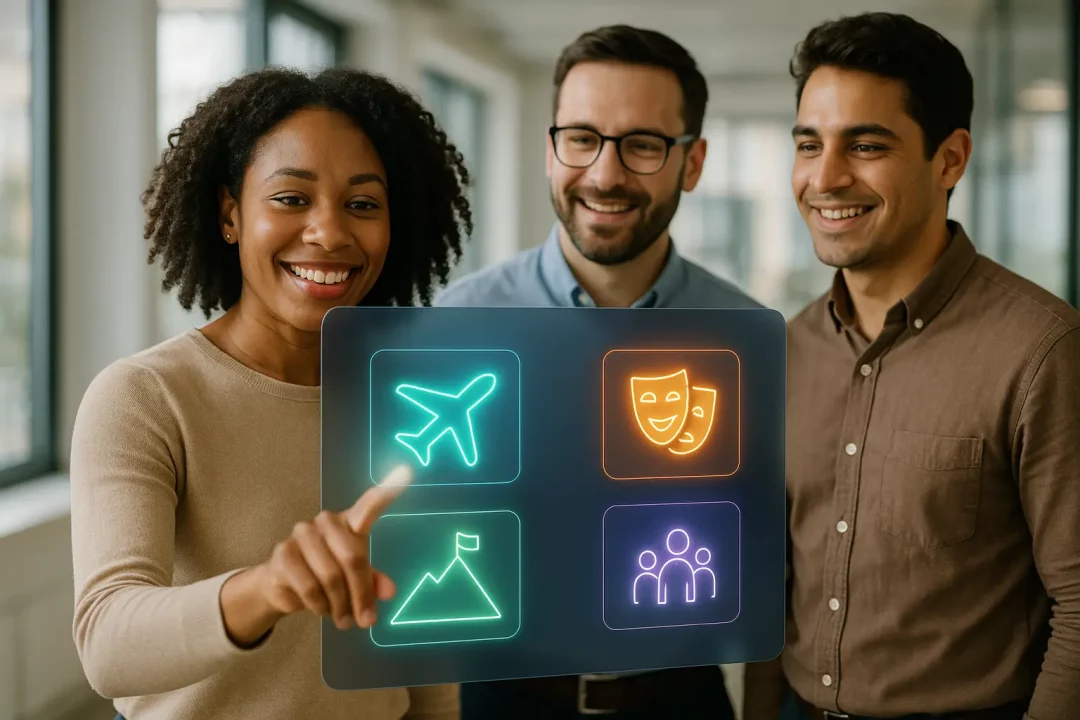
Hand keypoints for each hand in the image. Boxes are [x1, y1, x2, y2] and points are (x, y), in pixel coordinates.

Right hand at [256, 465, 411, 629]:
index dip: (388, 490)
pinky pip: (309, 589)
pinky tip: (320, 609)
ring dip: (339, 606)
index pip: (369, 505)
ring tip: (343, 619)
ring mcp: (302, 535)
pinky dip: (319, 606)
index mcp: (349, 523)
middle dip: (360, 595)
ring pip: (330, 578)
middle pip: (353, 559)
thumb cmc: (326, 573)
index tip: (406, 472)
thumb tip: (389, 592)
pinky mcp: (283, 554)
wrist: (281, 584)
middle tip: (365, 620)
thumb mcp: (353, 578)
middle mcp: (326, 522)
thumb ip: (372, 581)